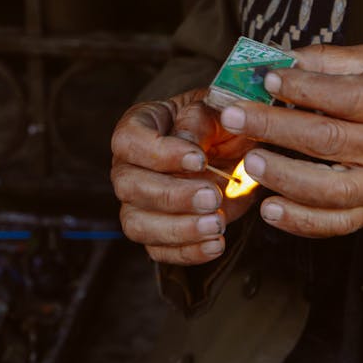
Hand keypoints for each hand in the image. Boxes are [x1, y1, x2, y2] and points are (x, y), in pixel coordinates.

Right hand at [110, 90, 257, 264]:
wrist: (234, 151)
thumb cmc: (219, 123)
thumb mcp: (215, 111)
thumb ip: (199, 120)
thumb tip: (187, 143)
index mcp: (139, 127)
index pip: (129, 140)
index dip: (160, 153)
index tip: (199, 159)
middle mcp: (128, 167)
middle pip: (129, 186)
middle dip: (172, 195)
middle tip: (212, 196)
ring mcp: (136, 203)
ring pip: (137, 224)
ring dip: (178, 228)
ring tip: (217, 224)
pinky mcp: (154, 233)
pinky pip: (159, 250)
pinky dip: (188, 252)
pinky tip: (216, 244)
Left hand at [218, 44, 362, 237]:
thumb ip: (325, 61)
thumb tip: (279, 61)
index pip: (344, 97)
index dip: (303, 88)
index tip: (266, 79)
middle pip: (328, 139)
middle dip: (275, 127)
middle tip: (235, 116)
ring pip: (330, 189)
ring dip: (285, 176)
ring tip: (250, 162)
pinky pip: (335, 223)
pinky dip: (300, 220)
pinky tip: (270, 208)